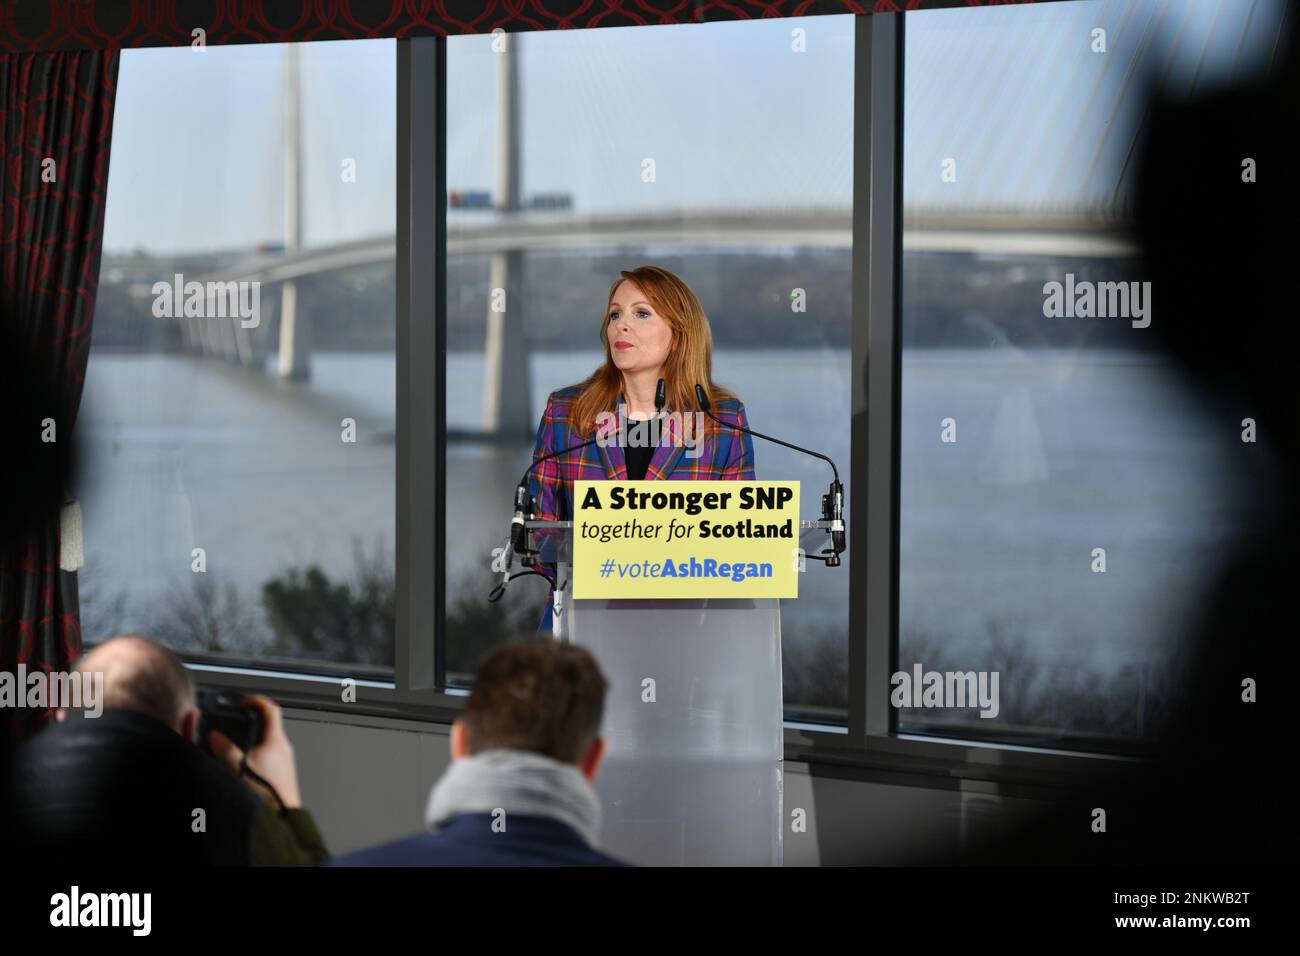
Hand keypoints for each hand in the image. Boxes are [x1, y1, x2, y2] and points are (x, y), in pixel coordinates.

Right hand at [207, 695, 302, 809]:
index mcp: (276, 742)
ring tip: (234, 745)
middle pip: (269, 726)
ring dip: (251, 740)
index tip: (243, 701)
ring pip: (267, 743)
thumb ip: (224, 750)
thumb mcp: (238, 768)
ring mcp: (285, 763)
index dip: (256, 701)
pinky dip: (255, 755)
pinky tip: (243, 767)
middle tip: (235, 721)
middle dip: (250, 722)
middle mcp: (284, 750)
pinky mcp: (282, 776)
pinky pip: (268, 758)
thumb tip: (214, 737)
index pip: (270, 709)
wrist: (280, 821)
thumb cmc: (265, 796)